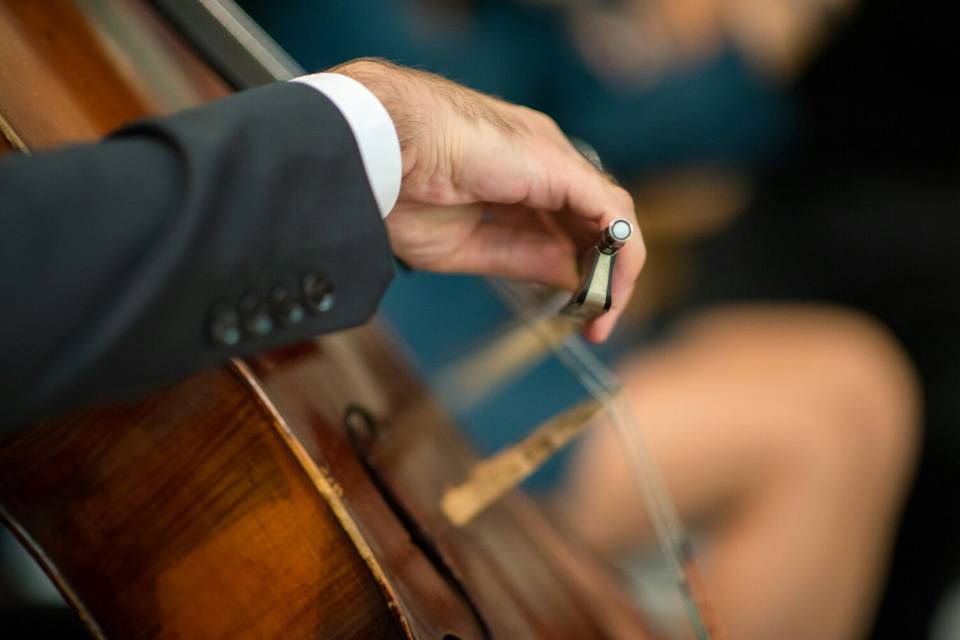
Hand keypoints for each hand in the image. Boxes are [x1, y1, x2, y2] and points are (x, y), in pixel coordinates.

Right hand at [334, 59, 643, 341]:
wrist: (376, 148)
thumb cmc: (400, 191)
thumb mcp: (471, 246)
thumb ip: (522, 260)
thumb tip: (569, 281)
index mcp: (513, 180)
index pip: (565, 228)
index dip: (578, 272)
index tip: (579, 317)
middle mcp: (541, 166)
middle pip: (593, 224)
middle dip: (601, 277)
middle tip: (597, 324)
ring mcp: (552, 161)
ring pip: (610, 217)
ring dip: (614, 270)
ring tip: (602, 314)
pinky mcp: (559, 165)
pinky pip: (611, 211)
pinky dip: (620, 251)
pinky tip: (609, 287)